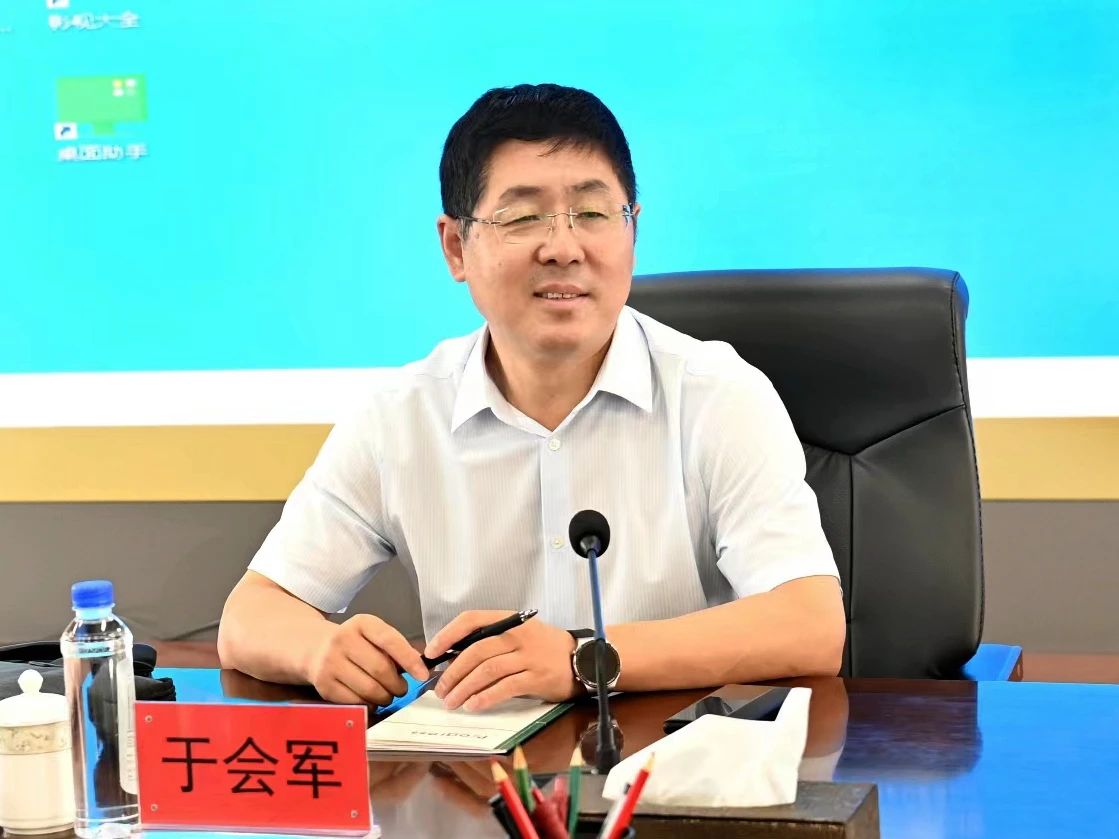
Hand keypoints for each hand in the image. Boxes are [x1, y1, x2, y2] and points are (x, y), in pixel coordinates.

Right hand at [307, 614, 428, 705]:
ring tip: (387, 694)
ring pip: (369, 689)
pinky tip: (371, 700)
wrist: (315, 648)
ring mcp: (331, 663)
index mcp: (361, 623)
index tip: (422, 674)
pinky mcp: (324, 685)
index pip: (390, 640)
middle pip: (380, 669)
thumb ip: (395, 647)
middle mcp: (343, 640)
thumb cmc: (354, 643)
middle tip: (402, 688)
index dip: (409, 659)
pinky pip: (355, 701)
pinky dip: (369, 705)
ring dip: (385, 697)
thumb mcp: (372, 634)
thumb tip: (418, 668)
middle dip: (398, 684)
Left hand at [425, 610, 576, 711]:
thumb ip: (493, 642)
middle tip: (440, 689)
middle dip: (452, 672)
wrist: (582, 659)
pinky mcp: (536, 677)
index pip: (472, 620)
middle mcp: (517, 635)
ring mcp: (528, 656)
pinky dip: (485, 697)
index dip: (447, 635)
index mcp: (509, 620)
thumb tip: (455, 659)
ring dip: (464, 688)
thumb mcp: (520, 636)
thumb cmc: (545, 648)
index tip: (431, 653)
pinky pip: (505, 687)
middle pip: (475, 651)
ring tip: (452, 702)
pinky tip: (473, 705)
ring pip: (486, 670)